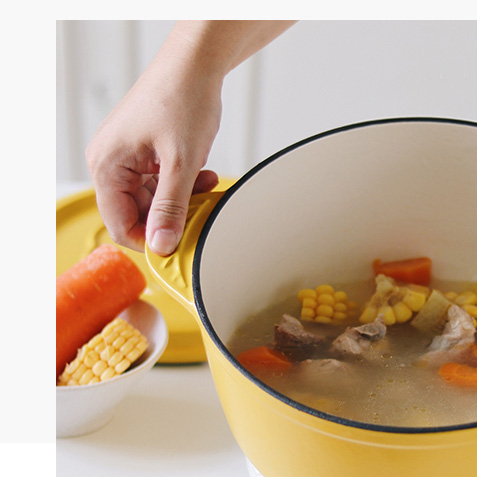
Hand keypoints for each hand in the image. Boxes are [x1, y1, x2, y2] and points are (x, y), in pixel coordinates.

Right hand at [86, 38, 222, 254]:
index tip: (181, 244)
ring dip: (180, 201)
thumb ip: (171, 208)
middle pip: (135, 214)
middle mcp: (109, 163)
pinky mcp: (143, 153)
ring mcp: (126, 157)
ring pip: (151, 200)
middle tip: (200, 211)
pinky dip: (182, 185)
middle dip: (170, 217)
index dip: (150, 240)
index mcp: (107, 167)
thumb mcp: (181, 163)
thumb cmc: (183, 103)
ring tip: (205, 185)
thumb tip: (161, 246)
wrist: (195, 65)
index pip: (119, 225)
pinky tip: (204, 176)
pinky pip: (159, 183)